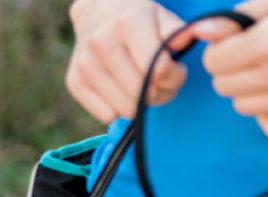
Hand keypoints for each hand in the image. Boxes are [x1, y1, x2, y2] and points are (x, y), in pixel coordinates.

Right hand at [66, 0, 195, 122]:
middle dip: (161, 93)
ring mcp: (85, 64)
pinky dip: (119, 108)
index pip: (160, 71)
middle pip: (143, 94)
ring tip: (144, 87)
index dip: (176, 77)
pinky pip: (107, 114)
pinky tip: (122, 89)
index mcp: (127, 25)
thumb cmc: (137, 16)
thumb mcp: (162, 16)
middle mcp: (101, 44)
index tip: (177, 70)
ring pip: (126, 108)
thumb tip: (194, 39)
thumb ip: (179, 32)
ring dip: (141, 104)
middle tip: (162, 82)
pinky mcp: (74, 81)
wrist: (97, 10)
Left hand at [194, 0, 267, 138]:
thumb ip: (237, 18)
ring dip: (248, 90)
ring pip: (242, 107)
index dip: (221, 49)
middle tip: (254, 54)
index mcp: (267, 44)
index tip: (236, 42)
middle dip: (231, 69)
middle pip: (223, 87)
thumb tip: (201, 32)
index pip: (213, 62)